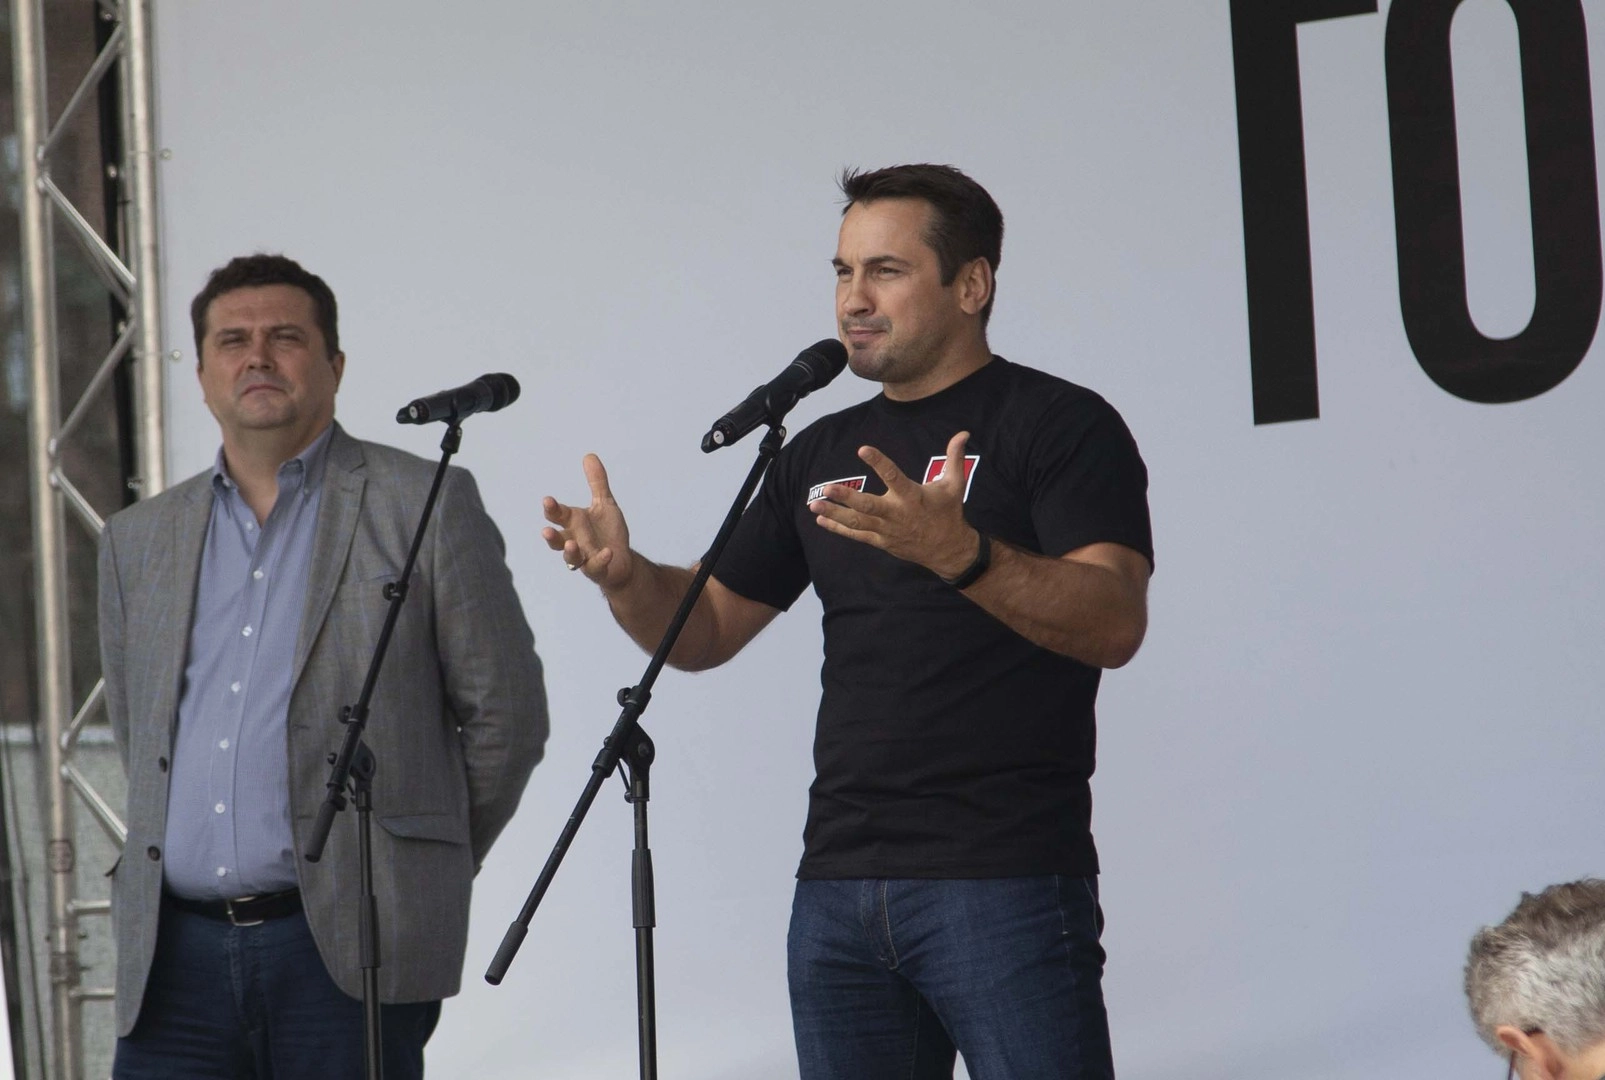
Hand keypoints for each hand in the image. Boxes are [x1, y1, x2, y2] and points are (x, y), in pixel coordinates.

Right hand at [541, 454, 635, 590]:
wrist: (622, 560)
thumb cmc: (607, 533)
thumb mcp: (604, 504)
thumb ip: (597, 483)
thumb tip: (589, 455)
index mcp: (573, 523)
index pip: (558, 515)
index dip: (552, 509)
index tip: (548, 500)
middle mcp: (574, 540)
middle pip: (558, 539)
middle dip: (552, 535)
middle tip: (547, 529)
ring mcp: (584, 557)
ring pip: (571, 558)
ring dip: (570, 551)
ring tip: (572, 544)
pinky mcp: (598, 569)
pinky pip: (596, 567)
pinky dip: (600, 560)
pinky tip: (607, 552)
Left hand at [808, 431, 979, 577]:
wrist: (948, 550)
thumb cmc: (949, 513)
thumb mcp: (955, 485)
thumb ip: (955, 458)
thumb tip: (963, 433)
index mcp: (913, 496)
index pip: (894, 476)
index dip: (879, 462)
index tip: (863, 449)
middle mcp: (897, 514)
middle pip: (868, 507)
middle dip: (847, 498)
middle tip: (826, 488)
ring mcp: (887, 530)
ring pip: (858, 523)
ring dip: (835, 514)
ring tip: (814, 505)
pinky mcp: (882, 541)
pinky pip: (857, 535)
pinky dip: (839, 528)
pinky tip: (821, 520)